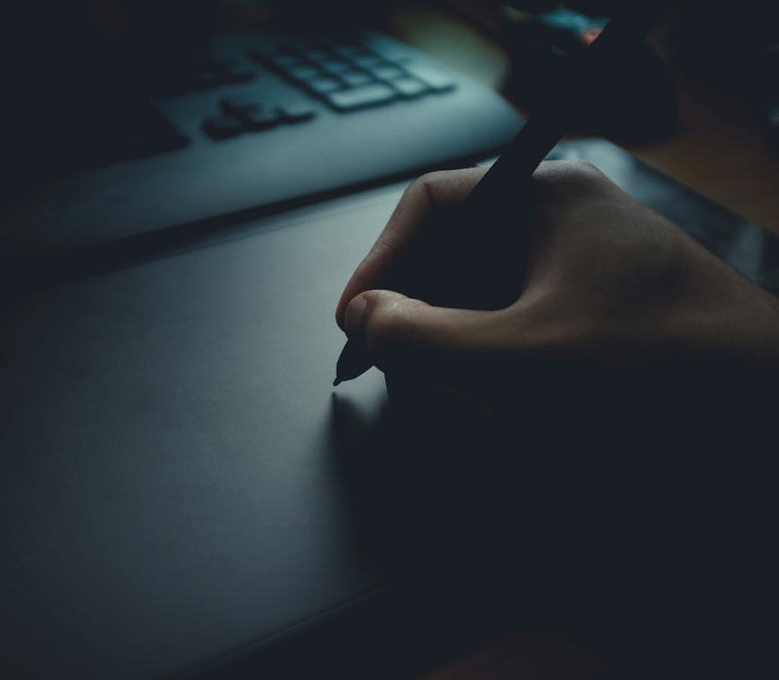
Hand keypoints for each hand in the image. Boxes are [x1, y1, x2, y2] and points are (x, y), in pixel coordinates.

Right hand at [335, 160, 778, 399]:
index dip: (380, 260)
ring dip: (455, 358)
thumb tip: (363, 319)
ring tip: (461, 405)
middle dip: (419, 323)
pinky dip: (490, 373)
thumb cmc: (660, 364)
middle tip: (403, 373)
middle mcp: (556, 222)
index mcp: (543, 197)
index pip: (429, 205)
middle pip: (447, 258)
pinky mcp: (585, 316)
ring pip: (474, 304)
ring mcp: (572, 270)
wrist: (765, 405)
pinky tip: (498, 413)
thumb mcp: (526, 355)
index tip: (356, 318)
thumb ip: (429, 339)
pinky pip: (509, 333)